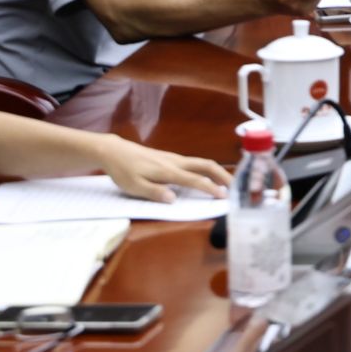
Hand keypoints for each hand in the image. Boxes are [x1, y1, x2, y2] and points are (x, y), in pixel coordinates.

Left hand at [97, 136, 229, 202]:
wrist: (115, 152)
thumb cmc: (123, 171)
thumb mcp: (134, 186)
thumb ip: (154, 193)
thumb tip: (173, 199)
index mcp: (167, 171)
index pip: (194, 179)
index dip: (210, 188)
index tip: (224, 196)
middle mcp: (175, 162)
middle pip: (205, 165)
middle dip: (222, 175)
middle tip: (235, 187)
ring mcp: (174, 158)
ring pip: (201, 162)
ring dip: (217, 172)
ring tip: (227, 183)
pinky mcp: (171, 158)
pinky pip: (195, 163)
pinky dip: (207, 169)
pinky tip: (208, 177)